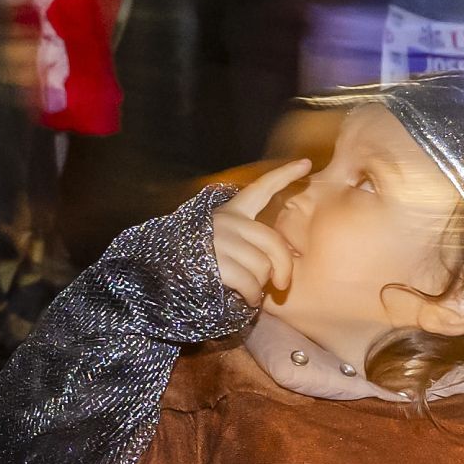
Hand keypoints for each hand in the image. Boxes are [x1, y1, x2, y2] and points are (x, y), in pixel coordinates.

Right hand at [201, 160, 302, 311]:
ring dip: (261, 286)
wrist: (157, 274)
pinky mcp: (217, 262)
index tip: (306, 164)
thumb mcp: (220, 241)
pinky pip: (251, 282)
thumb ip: (246, 241)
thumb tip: (279, 263)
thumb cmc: (194, 262)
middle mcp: (226, 221)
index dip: (285, 175)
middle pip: (274, 241)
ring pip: (264, 266)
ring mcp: (221, 240)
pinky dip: (253, 296)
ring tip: (250, 293)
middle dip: (283, 268)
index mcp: (230, 212)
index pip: (261, 189)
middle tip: (281, 284)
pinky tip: (248, 300)